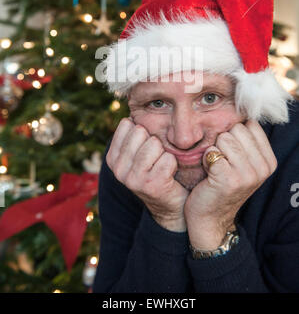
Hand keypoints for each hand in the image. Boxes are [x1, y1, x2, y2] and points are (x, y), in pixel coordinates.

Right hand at [106, 117, 188, 231]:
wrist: (170, 205)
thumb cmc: (157, 170)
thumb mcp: (138, 153)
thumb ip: (133, 134)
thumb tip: (133, 112)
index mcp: (113, 158)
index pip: (127, 124)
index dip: (143, 132)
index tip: (145, 148)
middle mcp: (119, 169)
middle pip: (141, 131)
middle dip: (153, 141)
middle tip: (155, 159)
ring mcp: (134, 179)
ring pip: (154, 144)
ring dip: (163, 152)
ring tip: (161, 166)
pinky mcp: (152, 185)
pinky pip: (168, 158)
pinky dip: (173, 164)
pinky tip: (169, 175)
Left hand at [184, 120, 277, 249]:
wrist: (209, 218)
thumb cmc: (221, 183)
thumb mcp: (243, 162)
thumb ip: (246, 140)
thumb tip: (243, 110)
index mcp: (268, 161)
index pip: (250, 125)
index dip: (234, 134)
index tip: (231, 154)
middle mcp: (262, 168)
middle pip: (237, 129)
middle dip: (223, 141)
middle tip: (222, 162)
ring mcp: (247, 174)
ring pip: (224, 138)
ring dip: (214, 150)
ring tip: (216, 167)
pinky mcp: (228, 179)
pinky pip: (212, 151)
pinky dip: (206, 159)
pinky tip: (209, 173)